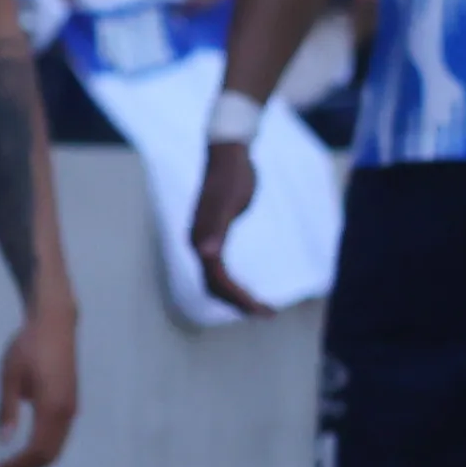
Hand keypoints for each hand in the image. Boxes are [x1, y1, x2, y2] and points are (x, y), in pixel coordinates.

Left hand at [0, 287, 76, 466]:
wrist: (55, 324)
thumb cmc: (28, 346)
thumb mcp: (10, 376)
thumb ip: (8, 409)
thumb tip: (4, 440)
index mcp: (52, 408)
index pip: (36, 451)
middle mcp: (67, 413)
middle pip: (49, 455)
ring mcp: (71, 409)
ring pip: (56, 448)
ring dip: (33, 461)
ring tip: (9, 466)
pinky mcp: (70, 404)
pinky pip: (58, 437)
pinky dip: (42, 449)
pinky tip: (23, 448)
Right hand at [186, 134, 269, 310]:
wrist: (229, 153)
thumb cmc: (233, 174)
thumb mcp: (229, 200)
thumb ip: (217, 226)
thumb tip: (206, 254)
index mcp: (200, 239)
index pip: (217, 280)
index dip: (238, 298)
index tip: (262, 310)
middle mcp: (198, 242)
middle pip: (214, 285)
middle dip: (239, 302)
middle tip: (267, 313)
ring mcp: (204, 238)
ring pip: (215, 278)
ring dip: (235, 296)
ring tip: (261, 307)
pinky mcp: (214, 233)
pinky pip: (219, 267)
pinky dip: (233, 282)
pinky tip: (247, 287)